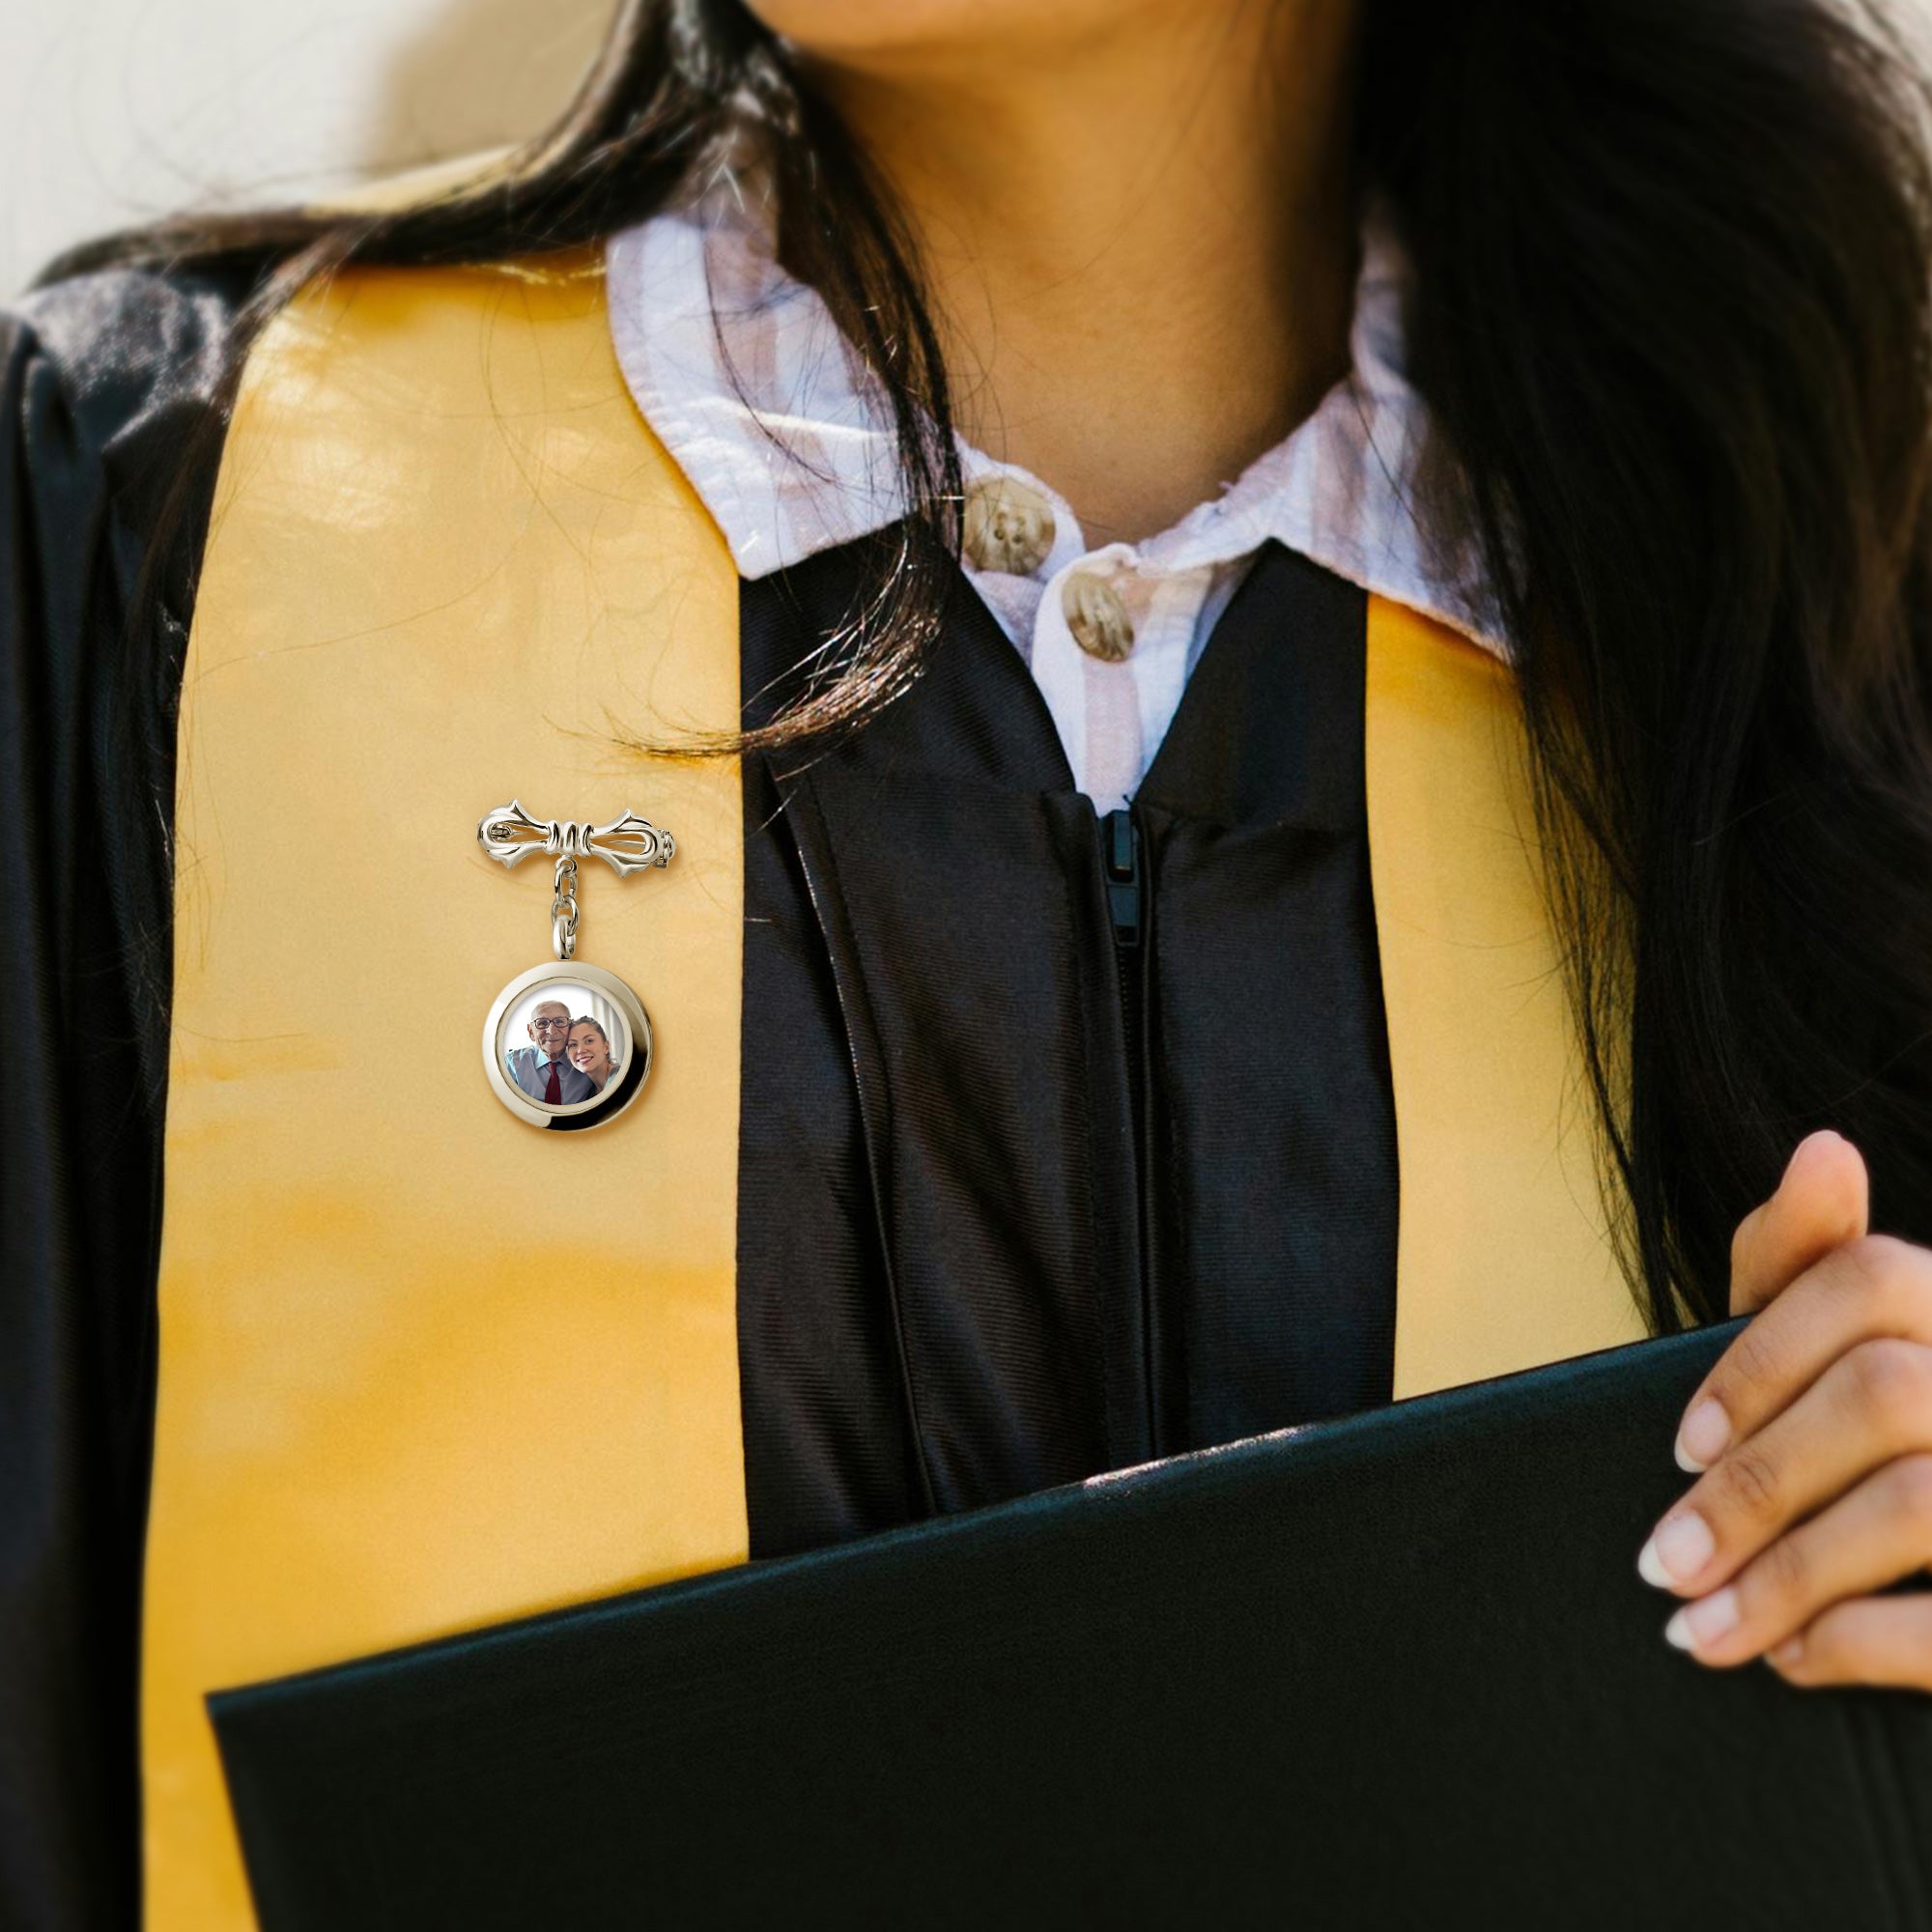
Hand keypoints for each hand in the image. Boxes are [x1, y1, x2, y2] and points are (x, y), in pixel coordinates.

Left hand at [1635, 1129, 1931, 1689]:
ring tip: (1696, 1629)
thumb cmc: (1876, 1448)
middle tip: (1660, 1564)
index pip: (1869, 1274)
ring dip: (1786, 1577)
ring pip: (1917, 1500)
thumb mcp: (1835, 1349)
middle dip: (1755, 1487)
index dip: (1760, 1358)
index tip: (1679, 1447)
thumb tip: (1824, 1148)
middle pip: (1886, 1395)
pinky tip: (1793, 1659)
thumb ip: (1807, 1264)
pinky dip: (1858, 1640)